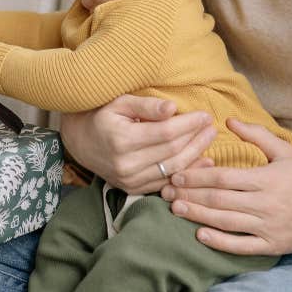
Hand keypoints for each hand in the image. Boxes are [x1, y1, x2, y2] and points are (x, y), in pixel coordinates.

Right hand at [60, 94, 216, 194]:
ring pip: (172, 170)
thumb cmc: (102, 115)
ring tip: (208, 141)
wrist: (79, 141)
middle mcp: (126, 164)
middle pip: (172, 153)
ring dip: (195, 156)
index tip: (204, 115)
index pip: (165, 133)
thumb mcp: (119, 102)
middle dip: (196, 139)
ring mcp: (129, 180)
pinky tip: (200, 161)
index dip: (188, 124)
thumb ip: (146, 105)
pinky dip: (185, 173)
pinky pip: (165, 182)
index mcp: (122, 139)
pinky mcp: (133, 189)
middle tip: (211, 127)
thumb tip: (172, 108)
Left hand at [162, 118, 291, 254]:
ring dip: (198, 216)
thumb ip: (255, 135)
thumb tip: (227, 120)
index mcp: (264, 180)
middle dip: (191, 195)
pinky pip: (242, 246)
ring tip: (175, 209)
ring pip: (227, 222)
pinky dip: (221, 242)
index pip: (223, 178)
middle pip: (220, 200)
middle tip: (166, 192)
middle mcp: (264, 204)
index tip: (176, 173)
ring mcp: (268, 227)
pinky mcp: (272, 245)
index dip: (197, 176)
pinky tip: (201, 235)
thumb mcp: (283, 150)